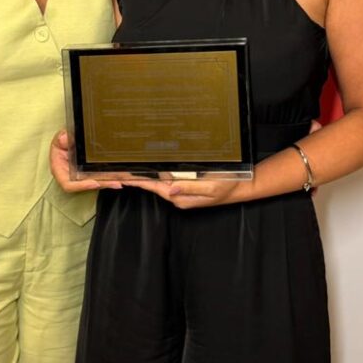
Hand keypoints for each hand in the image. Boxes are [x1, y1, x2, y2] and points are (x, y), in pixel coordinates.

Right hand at [50, 130, 122, 190]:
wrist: (66, 142)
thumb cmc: (61, 144)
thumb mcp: (59, 140)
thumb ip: (61, 139)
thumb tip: (64, 138)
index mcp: (61, 172)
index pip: (68, 185)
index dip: (81, 186)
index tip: (93, 182)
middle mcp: (73, 177)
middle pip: (88, 184)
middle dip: (102, 184)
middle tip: (115, 182)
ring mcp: (82, 177)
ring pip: (96, 182)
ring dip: (109, 182)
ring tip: (122, 180)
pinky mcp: (91, 174)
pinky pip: (101, 177)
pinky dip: (111, 177)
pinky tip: (122, 176)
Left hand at [125, 175, 243, 208]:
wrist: (241, 188)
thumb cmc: (228, 186)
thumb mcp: (212, 187)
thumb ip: (191, 187)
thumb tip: (171, 187)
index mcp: (181, 196)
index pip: (154, 187)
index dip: (139, 182)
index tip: (124, 177)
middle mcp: (178, 195)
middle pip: (153, 185)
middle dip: (137, 178)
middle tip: (120, 169)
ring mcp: (181, 191)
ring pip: (159, 181)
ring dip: (146, 174)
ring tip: (128, 166)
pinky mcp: (185, 187)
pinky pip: (167, 179)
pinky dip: (157, 173)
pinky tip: (150, 166)